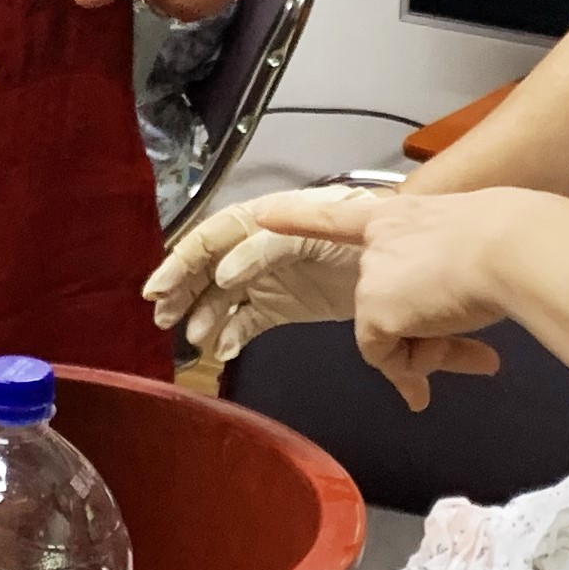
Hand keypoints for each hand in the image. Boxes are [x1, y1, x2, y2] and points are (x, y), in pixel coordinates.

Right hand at [144, 185, 369, 361]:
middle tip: (162, 314)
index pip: (214, 236)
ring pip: (219, 296)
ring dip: (202, 316)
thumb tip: (225, 274)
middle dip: (181, 288)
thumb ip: (270, 248)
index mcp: (265, 219)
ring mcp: (265, 279)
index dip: (186, 260)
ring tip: (194, 338)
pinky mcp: (277, 307)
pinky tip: (222, 350)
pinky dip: (229, 336)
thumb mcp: (321, 227)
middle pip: (206, 266)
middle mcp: (256, 247)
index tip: (167, 288)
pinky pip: (244, 322)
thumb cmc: (367, 228)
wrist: (407, 259)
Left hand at [257, 186, 541, 409]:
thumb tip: (466, 330)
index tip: (262, 215)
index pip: (337, 217)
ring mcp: (371, 277)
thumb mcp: (476, 250)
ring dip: (429, 350)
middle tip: (478, 355)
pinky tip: (448, 346)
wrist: (509, 247)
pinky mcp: (374, 311)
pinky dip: (416, 365)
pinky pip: (388, 357)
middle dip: (425, 337)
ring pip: (391, 334)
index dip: (296, 217)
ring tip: (473, 344)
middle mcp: (377, 242)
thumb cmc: (510, 240)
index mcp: (402, 216)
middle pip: (387, 306)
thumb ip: (456, 282)